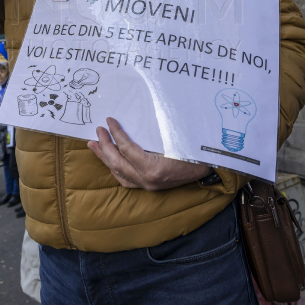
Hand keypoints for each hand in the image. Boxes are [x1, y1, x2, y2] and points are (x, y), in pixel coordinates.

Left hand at [87, 118, 210, 190]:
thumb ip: (152, 134)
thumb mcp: (175, 138)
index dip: (116, 133)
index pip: (127, 148)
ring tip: (93, 145)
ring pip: (118, 173)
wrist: (211, 169)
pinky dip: (115, 168)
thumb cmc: (195, 150)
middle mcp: (147, 180)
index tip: (109, 120)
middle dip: (104, 145)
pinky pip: (126, 180)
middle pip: (117, 162)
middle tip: (97, 131)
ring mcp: (147, 186)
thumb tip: (134, 116)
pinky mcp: (149, 187)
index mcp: (153, 168)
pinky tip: (109, 159)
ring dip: (104, 157)